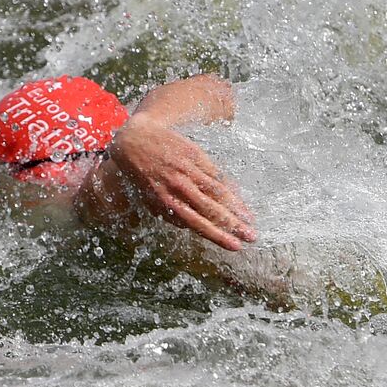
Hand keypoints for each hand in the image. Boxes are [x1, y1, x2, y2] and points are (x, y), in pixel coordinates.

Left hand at [109, 113, 256, 250]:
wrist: (135, 139)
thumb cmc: (140, 174)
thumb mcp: (148, 199)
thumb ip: (170, 214)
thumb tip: (191, 227)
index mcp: (166, 201)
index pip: (197, 223)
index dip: (218, 236)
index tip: (235, 246)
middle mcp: (179, 187)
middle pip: (213, 210)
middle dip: (234, 225)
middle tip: (251, 236)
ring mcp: (189, 170)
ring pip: (218, 192)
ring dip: (236, 207)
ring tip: (250, 219)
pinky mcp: (195, 155)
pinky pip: (216, 173)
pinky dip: (228, 186)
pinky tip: (238, 196)